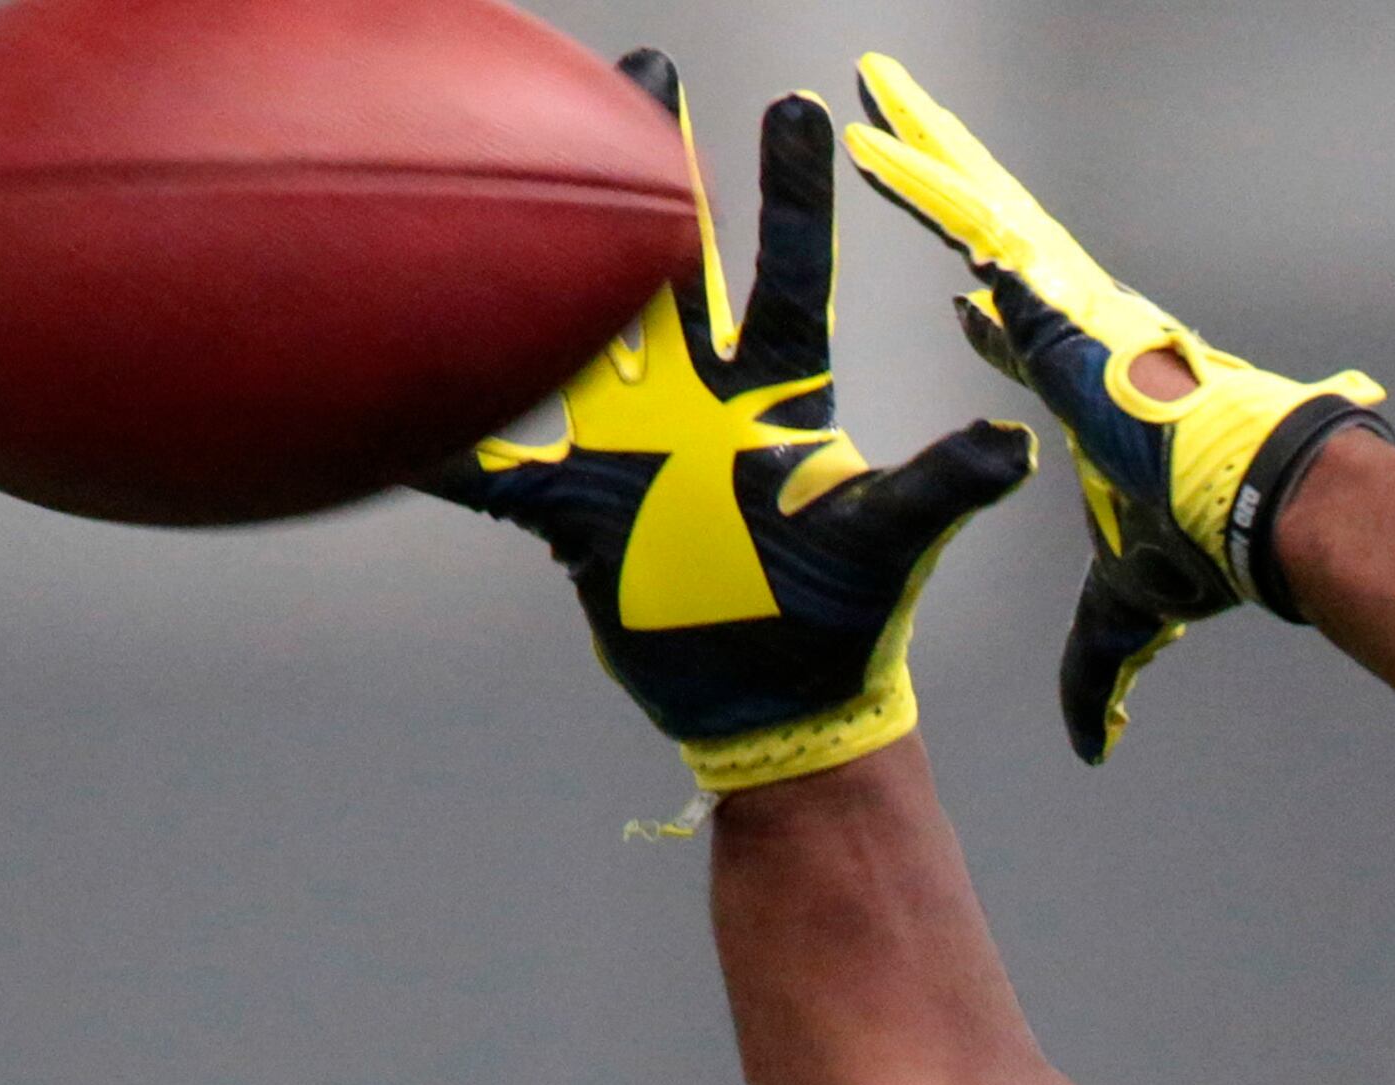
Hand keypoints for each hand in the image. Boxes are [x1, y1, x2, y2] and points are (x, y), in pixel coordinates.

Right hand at [425, 50, 1035, 803]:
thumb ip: (937, 489)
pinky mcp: (577, 510)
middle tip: (647, 68)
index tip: (790, 104)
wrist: (778, 707)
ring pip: (578, 328)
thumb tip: (1010, 449)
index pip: (786, 274)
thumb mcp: (888, 543)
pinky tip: (383, 395)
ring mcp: (633, 447)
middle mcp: (704, 403)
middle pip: (671, 264)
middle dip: (658, 169)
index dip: (788, 194)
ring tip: (511, 165)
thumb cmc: (844, 618)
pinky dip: (442, 439)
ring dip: (544, 256)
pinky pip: (492, 466)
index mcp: (782, 399)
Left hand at [843, 53, 1391, 761]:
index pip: (1026, 346)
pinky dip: (918, 180)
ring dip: (917, 151)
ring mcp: (1065, 303)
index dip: (995, 327)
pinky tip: (865, 130)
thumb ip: (1098, 668)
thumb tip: (1095, 742)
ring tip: (858, 92)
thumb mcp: (1129, 610)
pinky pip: (968, 220)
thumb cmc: (1209, 550)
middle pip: (991, 249)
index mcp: (1090, 392)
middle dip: (943, 193)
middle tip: (889, 141)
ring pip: (972, 209)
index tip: (965, 307)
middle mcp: (1074, 329)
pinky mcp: (1057, 293)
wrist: (1258, 510)